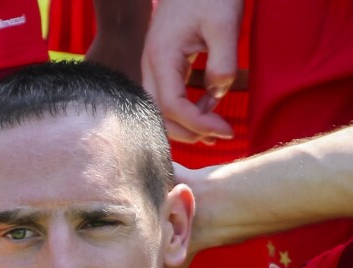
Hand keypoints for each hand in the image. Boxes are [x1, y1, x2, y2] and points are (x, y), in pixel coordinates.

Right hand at [142, 0, 243, 143]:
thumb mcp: (225, 22)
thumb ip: (223, 62)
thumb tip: (218, 95)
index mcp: (162, 56)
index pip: (173, 105)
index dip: (198, 123)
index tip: (225, 130)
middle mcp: (151, 65)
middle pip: (160, 115)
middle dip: (188, 132)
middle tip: (219, 135)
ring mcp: (154, 66)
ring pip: (160, 110)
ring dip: (185, 126)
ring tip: (213, 133)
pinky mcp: (163, 65)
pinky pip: (168, 97)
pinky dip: (185, 111)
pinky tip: (208, 109)